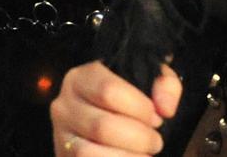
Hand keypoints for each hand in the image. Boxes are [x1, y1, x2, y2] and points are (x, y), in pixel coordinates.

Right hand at [50, 62, 181, 156]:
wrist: (104, 123)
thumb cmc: (126, 101)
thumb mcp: (146, 82)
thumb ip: (165, 84)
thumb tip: (165, 108)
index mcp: (82, 77)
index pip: (109, 91)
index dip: (139, 108)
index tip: (157, 117)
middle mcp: (64, 104)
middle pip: (103, 126)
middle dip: (139, 138)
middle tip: (155, 142)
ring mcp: (61, 135)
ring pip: (91, 153)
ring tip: (145, 155)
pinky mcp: (64, 156)